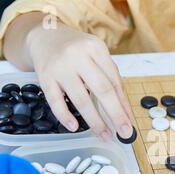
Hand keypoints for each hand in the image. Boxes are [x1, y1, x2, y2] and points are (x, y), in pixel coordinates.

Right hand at [26, 23, 132, 139]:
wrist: (44, 37)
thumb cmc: (77, 52)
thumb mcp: (96, 56)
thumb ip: (110, 78)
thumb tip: (125, 112)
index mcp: (96, 49)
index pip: (114, 81)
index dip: (124, 105)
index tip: (130, 123)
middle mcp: (78, 56)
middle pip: (102, 90)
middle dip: (115, 114)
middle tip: (124, 133)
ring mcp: (60, 66)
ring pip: (80, 99)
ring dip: (95, 121)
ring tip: (105, 136)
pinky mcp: (44, 76)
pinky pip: (55, 101)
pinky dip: (64, 116)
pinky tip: (74, 128)